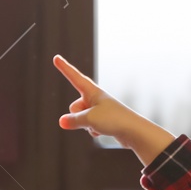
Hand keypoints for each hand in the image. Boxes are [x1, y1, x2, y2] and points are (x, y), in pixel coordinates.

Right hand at [52, 55, 173, 164]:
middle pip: (74, 107)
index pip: (74, 77)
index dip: (64, 68)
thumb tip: (62, 122)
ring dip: (86, 125)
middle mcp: (95, 98)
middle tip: (92, 119)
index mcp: (93, 91)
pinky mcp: (103, 121)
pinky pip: (89, 126)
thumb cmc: (113, 120)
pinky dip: (93, 131)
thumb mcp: (89, 119)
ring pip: (80, 119)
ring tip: (102, 125)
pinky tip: (104, 131)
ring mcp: (99, 110)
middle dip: (77, 117)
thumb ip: (73, 120)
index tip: (56, 57)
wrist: (134, 131)